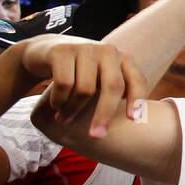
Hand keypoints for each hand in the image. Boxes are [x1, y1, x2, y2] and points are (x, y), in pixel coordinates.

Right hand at [18, 36, 146, 138]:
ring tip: (64, 118)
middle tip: (95, 137)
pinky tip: (55, 105)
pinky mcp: (62, 51)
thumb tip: (135, 118)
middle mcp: (108, 51)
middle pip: (113, 87)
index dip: (137, 99)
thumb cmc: (81, 72)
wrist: (47, 51)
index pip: (137, 80)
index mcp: (124, 58)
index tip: (132, 119)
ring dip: (73, 110)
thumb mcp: (102, 79)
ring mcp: (85, 48)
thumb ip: (118, 91)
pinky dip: (59, 100)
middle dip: (104, 114)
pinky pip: (64, 84)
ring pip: (85, 89)